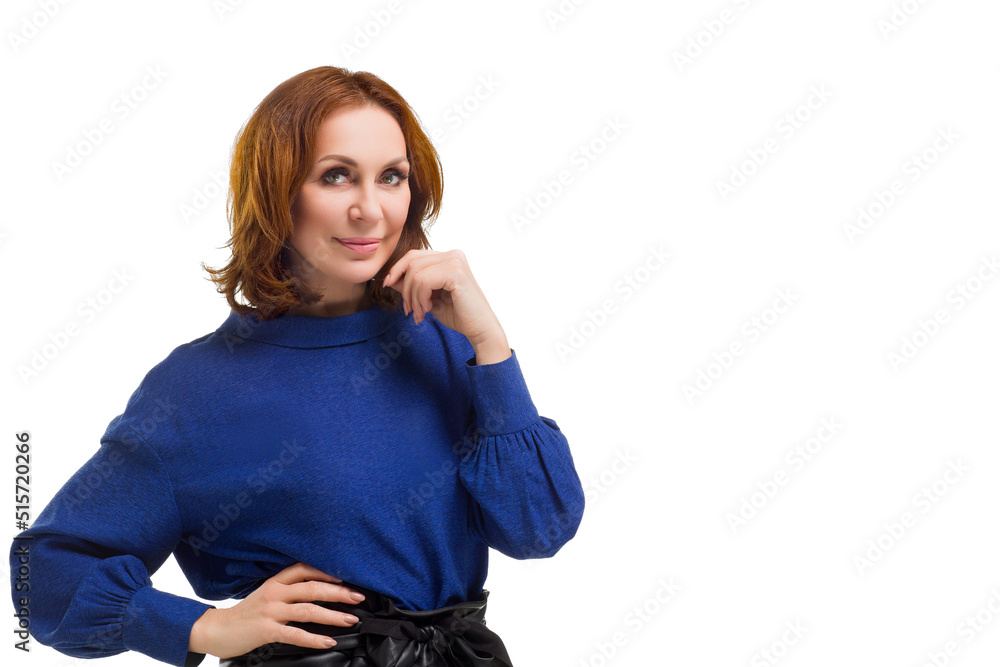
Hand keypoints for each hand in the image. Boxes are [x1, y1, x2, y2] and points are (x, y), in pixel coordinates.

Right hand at [188, 562, 365, 658]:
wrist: (216, 631)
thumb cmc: (245, 614)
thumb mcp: (266, 594)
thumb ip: (287, 590)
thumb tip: (317, 590)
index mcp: (276, 581)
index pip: (305, 569)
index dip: (327, 571)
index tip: (348, 576)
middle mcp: (275, 592)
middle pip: (312, 587)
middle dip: (339, 592)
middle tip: (358, 596)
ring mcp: (270, 611)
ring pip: (308, 609)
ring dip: (332, 615)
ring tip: (350, 619)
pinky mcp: (266, 630)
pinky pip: (295, 634)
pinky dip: (314, 638)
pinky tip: (328, 641)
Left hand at [382, 249, 503, 346]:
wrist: (480, 330)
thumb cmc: (459, 315)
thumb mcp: (428, 298)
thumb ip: (411, 286)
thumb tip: (389, 278)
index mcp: (448, 257)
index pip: (414, 255)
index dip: (397, 269)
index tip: (387, 285)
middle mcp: (453, 254)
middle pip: (412, 262)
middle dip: (404, 288)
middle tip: (409, 310)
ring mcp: (455, 261)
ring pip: (415, 273)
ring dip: (412, 297)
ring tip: (420, 313)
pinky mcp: (455, 272)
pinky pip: (423, 281)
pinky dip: (420, 298)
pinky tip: (428, 309)